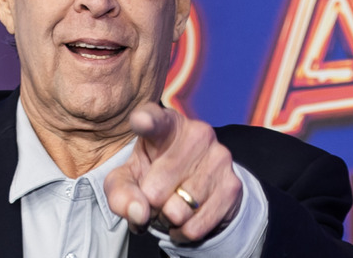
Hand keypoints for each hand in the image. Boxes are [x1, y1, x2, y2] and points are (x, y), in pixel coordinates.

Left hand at [104, 103, 242, 243]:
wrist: (195, 187)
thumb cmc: (152, 174)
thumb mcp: (127, 179)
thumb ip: (120, 193)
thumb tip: (139, 212)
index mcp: (166, 124)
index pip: (154, 119)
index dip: (146, 121)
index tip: (141, 121)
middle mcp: (196, 133)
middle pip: (155, 189)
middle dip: (148, 206)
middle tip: (153, 199)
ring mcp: (219, 157)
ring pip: (177, 211)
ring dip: (166, 220)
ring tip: (169, 208)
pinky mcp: (233, 185)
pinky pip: (196, 226)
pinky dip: (184, 232)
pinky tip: (184, 220)